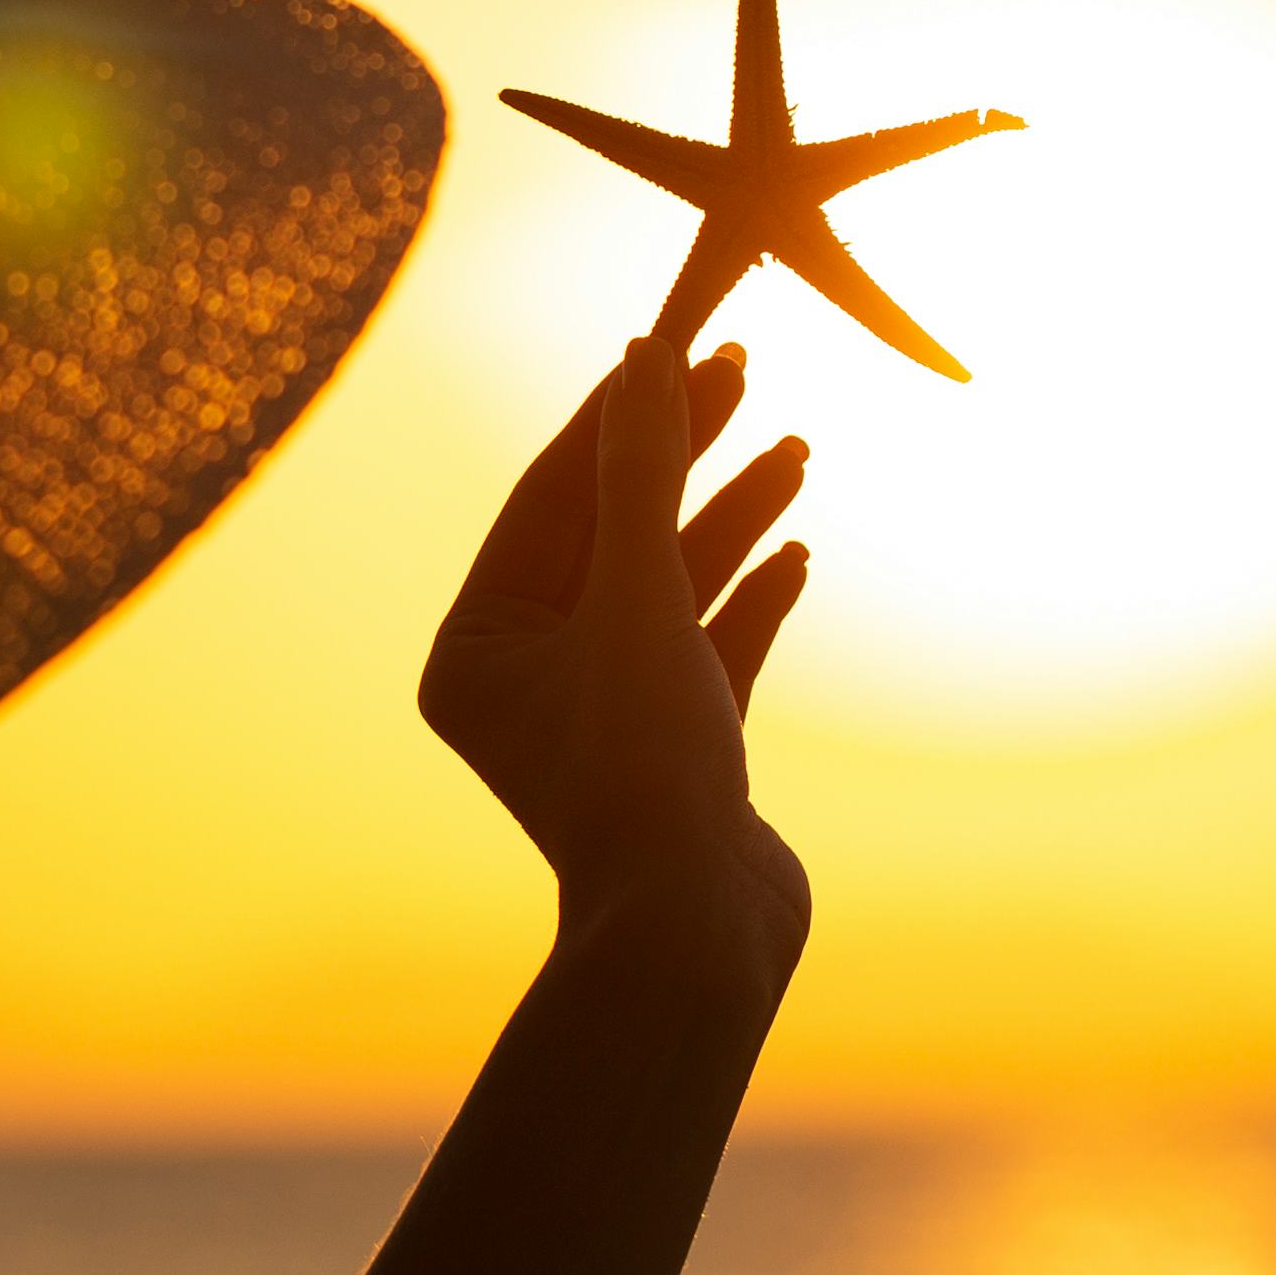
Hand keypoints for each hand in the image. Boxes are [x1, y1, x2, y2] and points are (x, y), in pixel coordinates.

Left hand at [419, 334, 815, 990]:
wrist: (697, 930)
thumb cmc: (641, 767)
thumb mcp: (638, 597)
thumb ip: (642, 473)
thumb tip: (645, 354)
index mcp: (476, 647)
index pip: (549, 497)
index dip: (618, 417)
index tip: (679, 345)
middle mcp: (528, 679)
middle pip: (612, 533)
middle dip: (683, 456)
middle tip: (742, 370)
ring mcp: (606, 715)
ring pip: (670, 586)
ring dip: (730, 518)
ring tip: (796, 450)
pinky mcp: (677, 750)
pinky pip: (711, 648)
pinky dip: (752, 598)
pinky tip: (798, 552)